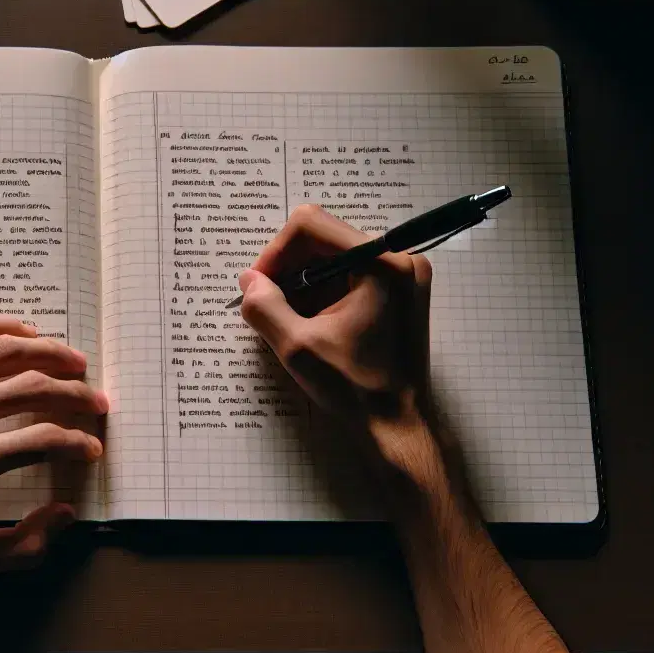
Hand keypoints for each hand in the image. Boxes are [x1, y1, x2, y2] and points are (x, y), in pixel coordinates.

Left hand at [0, 311, 106, 585]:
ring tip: (72, 361)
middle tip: (95, 402)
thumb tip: (64, 515)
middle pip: (34, 388)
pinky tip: (20, 332)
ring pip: (2, 351)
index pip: (47, 439)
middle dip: (76, 395)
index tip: (91, 447)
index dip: (79, 442)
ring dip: (48, 352)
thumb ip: (20, 548)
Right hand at [238, 205, 433, 470]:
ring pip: (335, 255)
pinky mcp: (402, 291)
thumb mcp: (298, 348)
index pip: (312, 226)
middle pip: (324, 237)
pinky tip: (314, 323)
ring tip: (294, 320)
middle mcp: (400, 259)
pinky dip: (326, 291)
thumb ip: (266, 307)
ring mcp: (405, 275)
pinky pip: (352, 273)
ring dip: (306, 282)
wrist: (399, 426)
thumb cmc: (355, 390)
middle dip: (290, 268)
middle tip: (271, 304)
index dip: (276, 253)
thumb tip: (248, 281)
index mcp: (381, 264)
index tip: (259, 287)